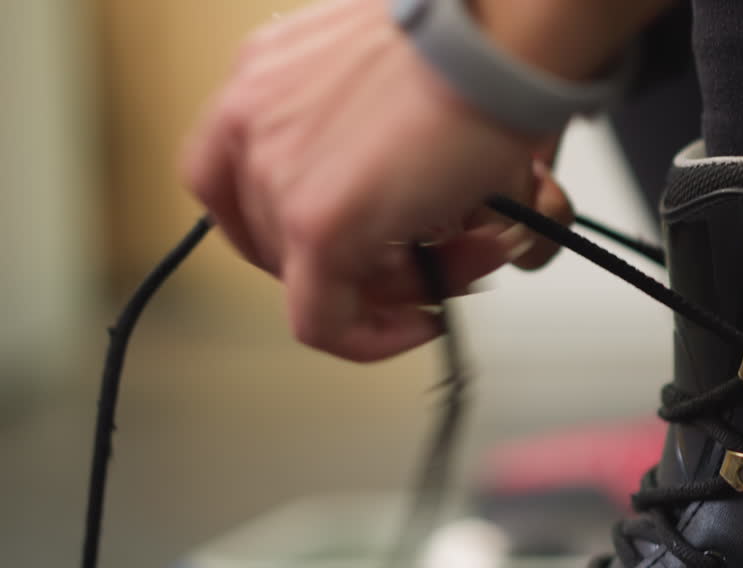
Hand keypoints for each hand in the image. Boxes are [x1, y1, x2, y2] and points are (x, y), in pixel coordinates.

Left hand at [182, 0, 568, 361]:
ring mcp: (276, 174)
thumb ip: (371, 133)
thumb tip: (411, 200)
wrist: (495, 40)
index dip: (290, 227)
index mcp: (263, 76)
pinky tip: (426, 322)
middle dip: (365, 260)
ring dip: (395, 286)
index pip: (231, 178)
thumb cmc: (470, 44)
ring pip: (308, 279)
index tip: (355, 239)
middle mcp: (251, 118)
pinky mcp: (316, 223)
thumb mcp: (393, 80)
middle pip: (277, 237)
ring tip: (469, 261)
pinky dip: (372, 337)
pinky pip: (322, 321)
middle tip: (441, 252)